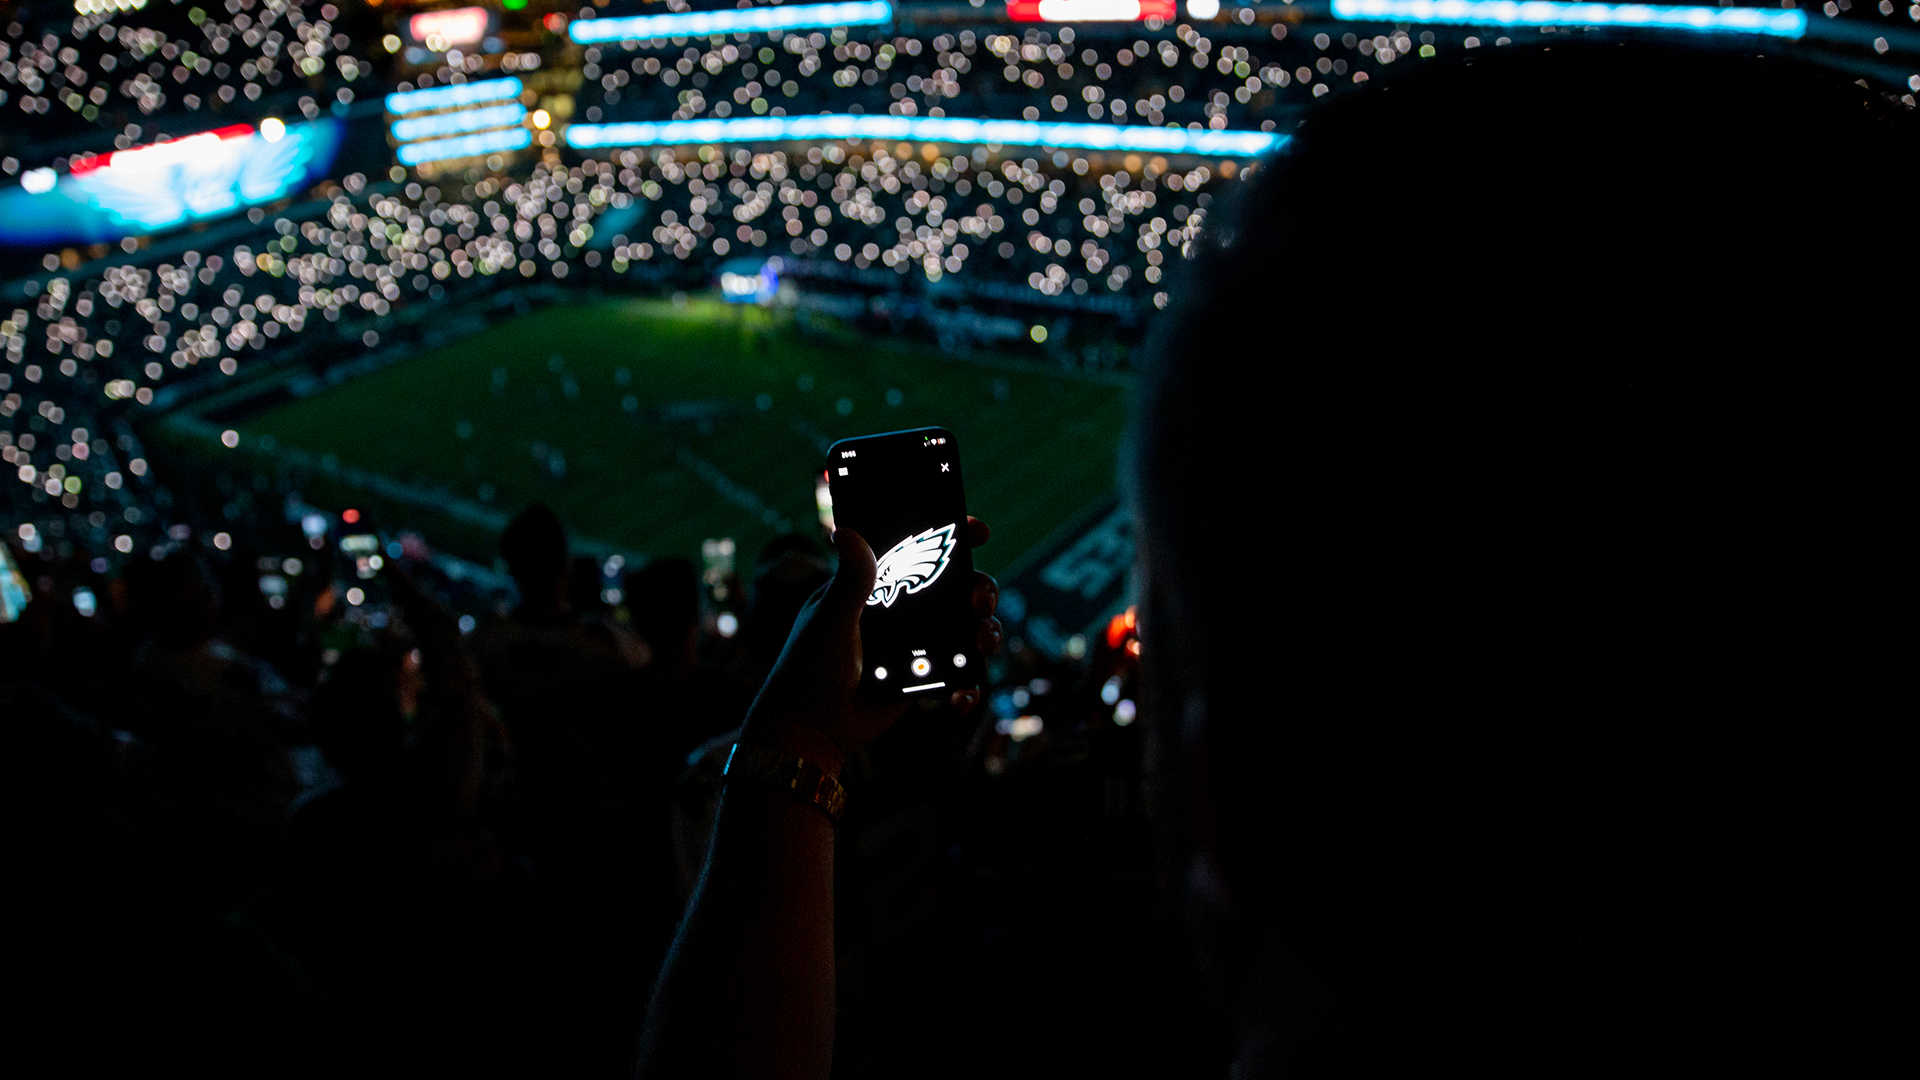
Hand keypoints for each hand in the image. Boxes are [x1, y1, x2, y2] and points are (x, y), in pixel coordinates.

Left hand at [740, 517, 1000, 776]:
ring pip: (969, 630)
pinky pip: (960, 677)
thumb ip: (849, 578)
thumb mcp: (830, 617)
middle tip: (978, 603)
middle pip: (960, 590)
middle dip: (982, 590)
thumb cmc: (809, 666)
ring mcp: (918, 646)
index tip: (977, 532)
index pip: (922, 552)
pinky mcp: (925, 681)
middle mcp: (905, 612)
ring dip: (987, 633)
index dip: (954, 538)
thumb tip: (844, 530)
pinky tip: (961, 696)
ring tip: (981, 643)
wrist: (811, 726)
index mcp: (880, 587)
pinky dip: (969, 686)